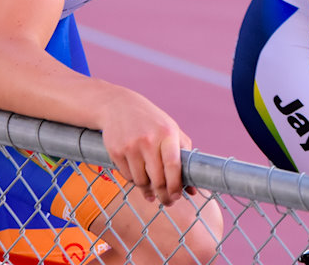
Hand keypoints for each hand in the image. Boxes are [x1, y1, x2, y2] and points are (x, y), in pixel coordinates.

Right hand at [99, 89, 191, 205]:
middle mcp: (149, 140)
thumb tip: (192, 189)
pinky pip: (127, 176)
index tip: (178, 196)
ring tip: (153, 192)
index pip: (173, 166)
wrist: (119, 106)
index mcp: (167, 133)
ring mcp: (130, 146)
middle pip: (157, 179)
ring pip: (141, 181)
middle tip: (167, 202)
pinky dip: (134, 181)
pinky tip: (139, 177)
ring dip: (148, 190)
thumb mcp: (172, 130)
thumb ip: (184, 156)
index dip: (176, 186)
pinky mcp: (116, 152)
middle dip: (164, 195)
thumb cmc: (152, 121)